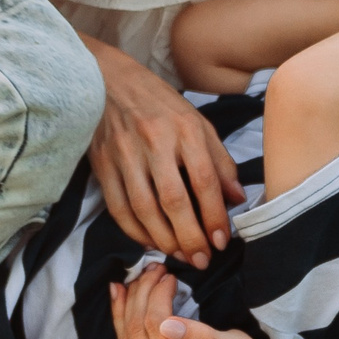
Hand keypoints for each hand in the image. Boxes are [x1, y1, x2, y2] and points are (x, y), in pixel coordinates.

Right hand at [87, 40, 244, 266]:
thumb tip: (236, 199)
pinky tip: (150, 242)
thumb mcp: (197, 121)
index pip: (203, 179)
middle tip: (202, 260)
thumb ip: (219, 160)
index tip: (221, 241)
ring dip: (163, 240)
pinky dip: (134, 231)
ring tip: (179, 255)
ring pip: (144, 209)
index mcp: (184, 128)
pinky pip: (118, 207)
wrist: (107, 78)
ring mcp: (124, 153)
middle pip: (173, 200)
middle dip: (190, 237)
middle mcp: (154, 140)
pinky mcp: (101, 163)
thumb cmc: (159, 103)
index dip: (214, 215)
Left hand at [110, 268, 332, 338]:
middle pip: (135, 333)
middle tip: (153, 269)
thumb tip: (167, 324)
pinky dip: (122, 325)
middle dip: (140, 294)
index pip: (155, 325)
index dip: (157, 293)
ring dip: (128, 307)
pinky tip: (123, 302)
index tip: (170, 274)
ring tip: (137, 279)